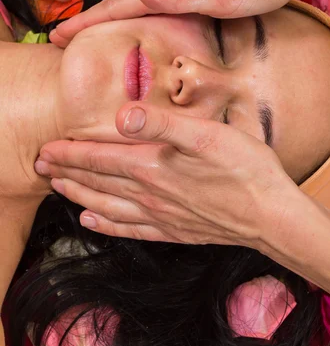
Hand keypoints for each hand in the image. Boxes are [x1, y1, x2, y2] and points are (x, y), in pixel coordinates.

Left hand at [36, 102, 303, 256]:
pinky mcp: (175, 230)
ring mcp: (162, 215)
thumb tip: (122, 115)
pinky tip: (93, 223)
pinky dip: (106, 226)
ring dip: (80, 195)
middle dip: (66, 172)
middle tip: (41, 166)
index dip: (71, 152)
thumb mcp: (208, 134)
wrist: (272, 216)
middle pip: (98, 182)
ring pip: (108, 206)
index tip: (46, 148)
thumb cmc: (246, 169)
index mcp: (154, 166)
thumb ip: (163, 124)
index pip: (100, 158)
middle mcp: (151, 194)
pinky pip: (130, 229)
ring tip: (59, 189)